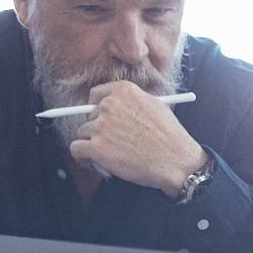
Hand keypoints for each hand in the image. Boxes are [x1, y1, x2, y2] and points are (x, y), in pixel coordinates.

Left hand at [70, 81, 204, 193]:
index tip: (101, 119)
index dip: (97, 109)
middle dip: (98, 129)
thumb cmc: (170, 138)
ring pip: (82, 133)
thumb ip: (132, 102)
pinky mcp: (96, 148)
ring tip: (110, 155)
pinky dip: (83, 158)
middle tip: (112, 142)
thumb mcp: (157, 105)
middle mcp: (109, 105)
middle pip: (88, 116)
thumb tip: (112, 106)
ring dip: (92, 145)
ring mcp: (101, 126)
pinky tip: (94, 162)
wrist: (176, 162)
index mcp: (124, 91)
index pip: (95, 95)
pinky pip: (76, 149)